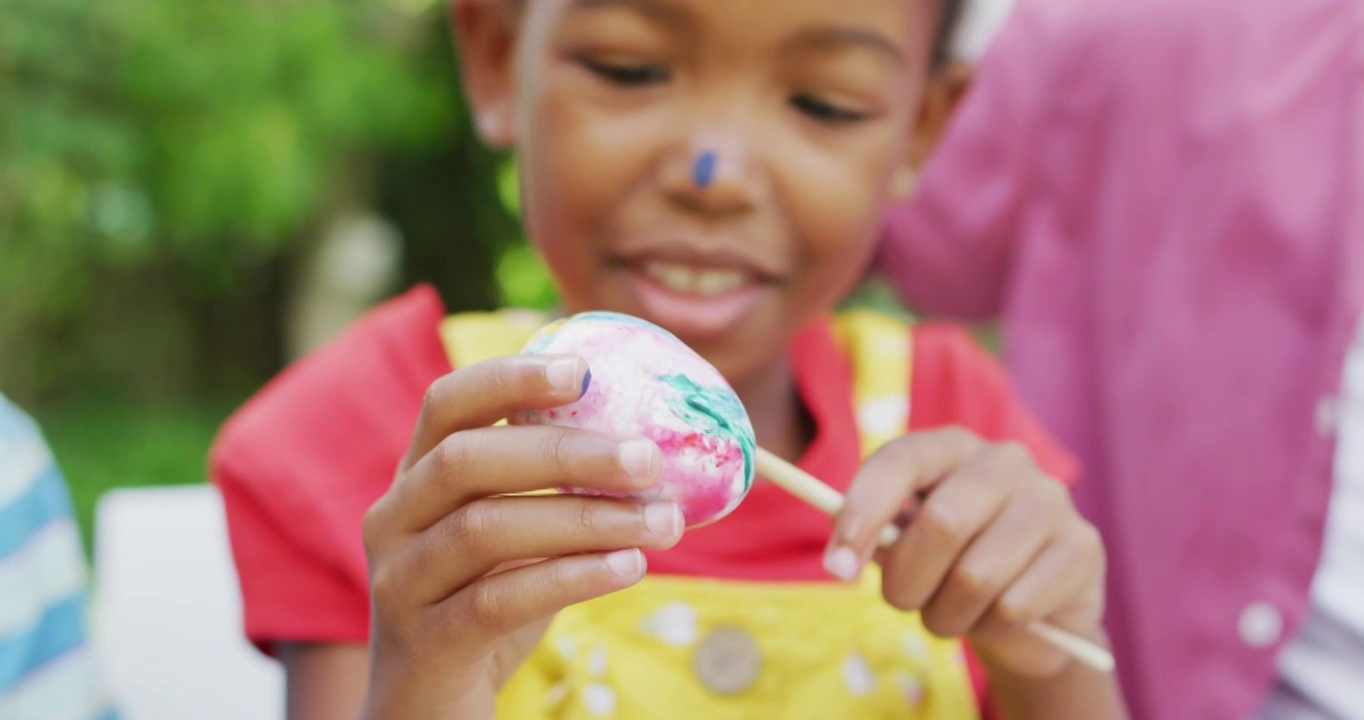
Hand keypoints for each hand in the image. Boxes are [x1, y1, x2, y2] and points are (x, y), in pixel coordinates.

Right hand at [360, 355, 684, 719]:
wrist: (428, 713)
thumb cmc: (485, 611)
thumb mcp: (518, 542)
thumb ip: (559, 495)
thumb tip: (656, 452)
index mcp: (416, 481)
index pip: (446, 404)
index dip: (509, 378)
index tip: (582, 370)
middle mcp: (394, 520)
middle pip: (467, 460)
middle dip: (566, 451)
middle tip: (648, 456)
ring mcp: (399, 582)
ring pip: (486, 529)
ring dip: (586, 518)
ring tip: (662, 521)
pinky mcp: (422, 643)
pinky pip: (496, 600)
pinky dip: (571, 576)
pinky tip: (629, 567)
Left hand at [825, 427, 1105, 678]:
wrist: (1028, 610)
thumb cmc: (948, 565)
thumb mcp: (903, 543)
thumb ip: (871, 537)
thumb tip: (841, 559)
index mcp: (949, 446)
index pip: (900, 461)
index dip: (864, 512)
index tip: (838, 567)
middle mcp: (1004, 459)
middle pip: (942, 523)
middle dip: (908, 581)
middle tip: (905, 603)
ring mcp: (1051, 499)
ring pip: (977, 576)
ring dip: (948, 615)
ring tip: (953, 613)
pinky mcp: (1083, 548)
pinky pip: (1015, 605)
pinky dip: (992, 628)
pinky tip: (1000, 617)